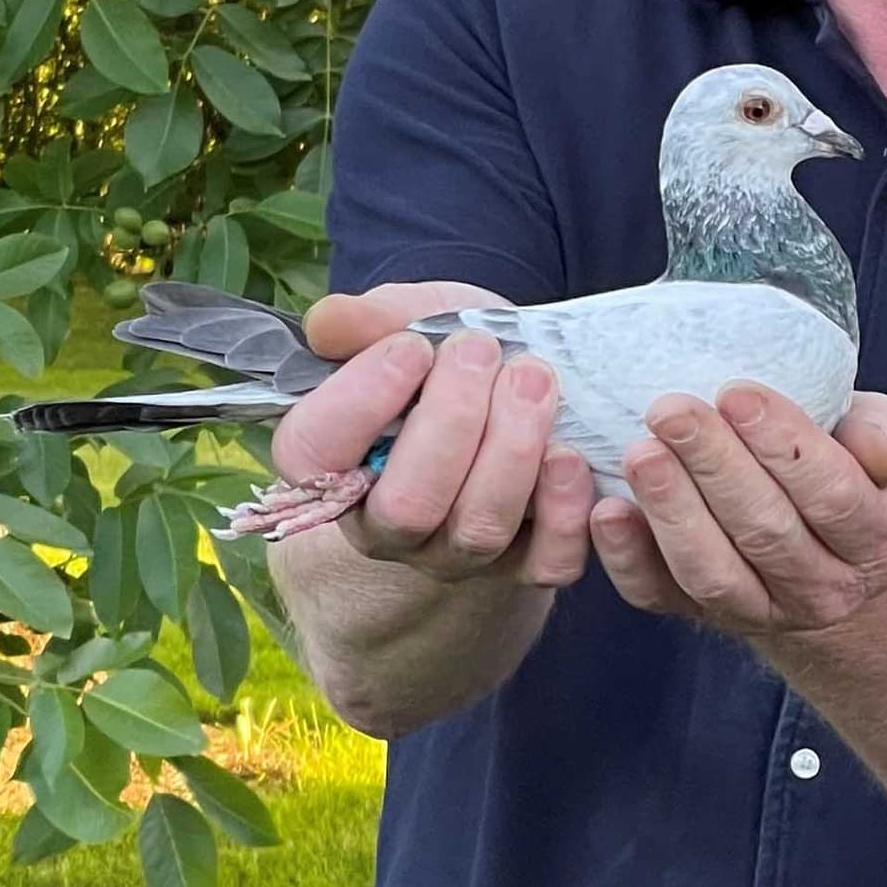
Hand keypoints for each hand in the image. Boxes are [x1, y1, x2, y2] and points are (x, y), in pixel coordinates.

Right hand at [271, 281, 594, 585]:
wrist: (511, 382)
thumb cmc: (447, 356)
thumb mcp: (411, 322)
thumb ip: (370, 321)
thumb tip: (328, 322)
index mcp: (334, 465)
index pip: (316, 456)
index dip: (362, 400)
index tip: (412, 347)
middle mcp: (387, 526)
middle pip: (407, 506)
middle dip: (452, 419)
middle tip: (481, 349)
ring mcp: (455, 553)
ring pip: (477, 531)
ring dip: (513, 448)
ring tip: (534, 376)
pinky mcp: (525, 565)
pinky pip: (547, 565)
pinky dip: (566, 511)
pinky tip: (570, 452)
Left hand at [590, 384, 886, 637]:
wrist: (844, 580)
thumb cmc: (860, 484)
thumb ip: (884, 434)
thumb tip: (865, 439)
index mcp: (877, 540)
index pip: (832, 495)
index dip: (784, 445)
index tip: (737, 392)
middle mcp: (822, 587)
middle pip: (765, 530)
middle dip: (714, 465)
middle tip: (671, 409)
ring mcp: (761, 610)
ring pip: (713, 571)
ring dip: (672, 510)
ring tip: (639, 452)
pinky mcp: (704, 616)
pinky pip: (662, 596)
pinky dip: (629, 559)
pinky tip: (607, 510)